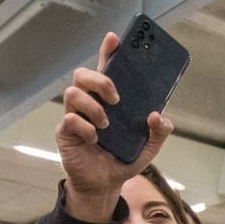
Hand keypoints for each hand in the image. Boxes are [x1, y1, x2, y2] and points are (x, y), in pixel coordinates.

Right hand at [57, 30, 175, 221]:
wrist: (105, 185)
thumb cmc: (122, 159)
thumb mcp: (148, 147)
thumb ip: (158, 131)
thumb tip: (158, 116)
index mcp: (108, 100)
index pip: (105, 68)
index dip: (107, 51)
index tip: (114, 38)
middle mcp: (89, 103)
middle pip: (82, 74)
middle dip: (99, 78)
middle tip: (116, 96)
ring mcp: (75, 116)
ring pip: (72, 93)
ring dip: (93, 106)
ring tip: (106, 124)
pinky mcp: (65, 133)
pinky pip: (68, 119)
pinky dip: (84, 127)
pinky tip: (95, 139)